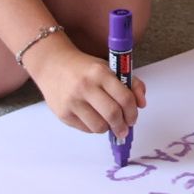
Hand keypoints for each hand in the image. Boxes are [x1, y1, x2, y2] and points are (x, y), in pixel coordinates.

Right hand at [23, 36, 145, 136]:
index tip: (133, 118)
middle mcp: (86, 86)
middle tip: (124, 128)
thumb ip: (130, 83)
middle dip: (123, 126)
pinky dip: (93, 127)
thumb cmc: (84, 68)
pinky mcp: (63, 114)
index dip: (133, 112)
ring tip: (107, 122)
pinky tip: (92, 118)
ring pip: (99, 126)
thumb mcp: (108, 68)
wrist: (52, 64)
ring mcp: (72, 101)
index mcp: (100, 73)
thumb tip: (142, 104)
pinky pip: (85, 129)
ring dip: (107, 128)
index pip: (124, 98)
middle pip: (113, 115)